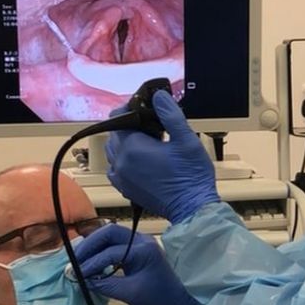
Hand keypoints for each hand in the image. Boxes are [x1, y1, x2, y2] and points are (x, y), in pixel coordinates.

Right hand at [74, 224, 200, 304]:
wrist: (180, 303)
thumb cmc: (160, 300)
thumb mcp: (130, 294)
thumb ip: (105, 285)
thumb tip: (83, 281)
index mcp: (144, 250)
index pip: (111, 252)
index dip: (92, 263)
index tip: (77, 274)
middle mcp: (142, 240)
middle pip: (109, 232)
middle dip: (90, 245)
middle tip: (75, 260)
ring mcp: (141, 242)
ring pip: (111, 235)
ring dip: (95, 246)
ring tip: (80, 261)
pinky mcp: (139, 249)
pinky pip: (116, 243)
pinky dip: (102, 250)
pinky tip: (94, 262)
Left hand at [106, 90, 219, 224]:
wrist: (192, 209)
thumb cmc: (192, 175)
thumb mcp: (187, 140)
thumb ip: (170, 115)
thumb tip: (158, 96)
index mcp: (133, 148)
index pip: (119, 118)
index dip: (130, 107)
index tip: (145, 106)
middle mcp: (121, 162)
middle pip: (114, 134)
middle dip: (128, 124)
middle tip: (150, 123)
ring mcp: (121, 178)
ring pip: (112, 151)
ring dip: (123, 141)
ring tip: (146, 140)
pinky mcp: (125, 189)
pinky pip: (114, 167)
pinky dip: (121, 159)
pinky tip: (138, 158)